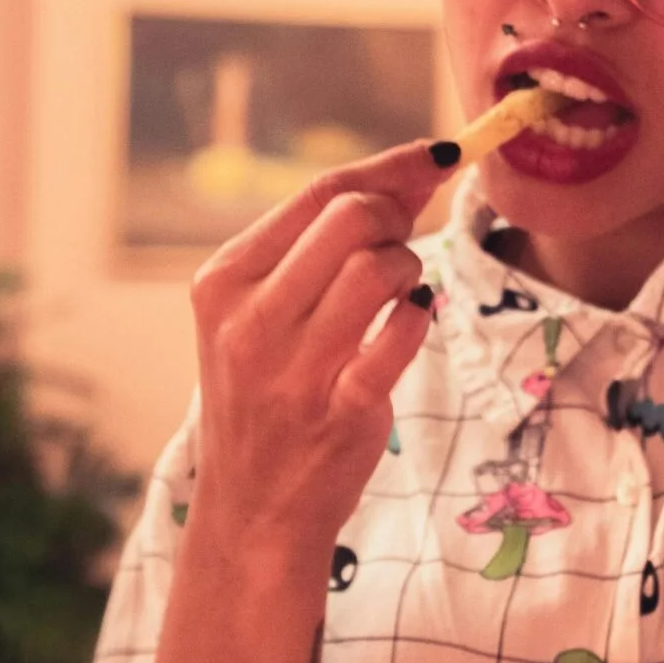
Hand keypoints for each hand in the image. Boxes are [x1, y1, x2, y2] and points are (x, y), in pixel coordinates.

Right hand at [185, 142, 445, 581]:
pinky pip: (403, 333)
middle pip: (351, 217)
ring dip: (409, 271)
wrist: (253, 509)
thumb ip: (320, 245)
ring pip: (378, 268)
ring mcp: (292, 367)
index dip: (392, 164)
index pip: (317, 192)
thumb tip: (411, 173)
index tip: (440, 154)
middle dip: (399, 217)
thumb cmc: (267, 395)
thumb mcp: (261, 315)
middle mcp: (248, 320)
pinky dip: (418, 319)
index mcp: (223, 281)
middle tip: (404, 242)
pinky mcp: (340, 409)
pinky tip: (409, 323)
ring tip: (398, 293)